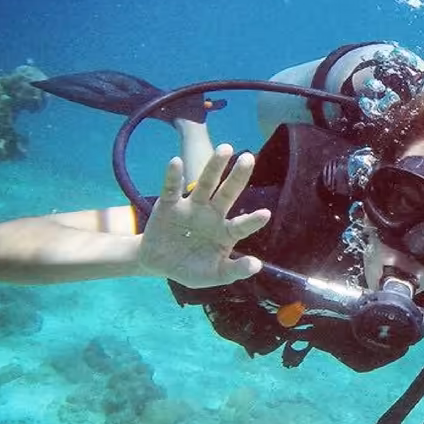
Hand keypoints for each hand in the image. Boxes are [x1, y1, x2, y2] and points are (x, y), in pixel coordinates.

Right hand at [138, 144, 269, 287]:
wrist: (157, 262)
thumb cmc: (191, 267)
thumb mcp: (213, 275)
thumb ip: (234, 271)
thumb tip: (256, 266)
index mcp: (225, 232)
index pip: (241, 225)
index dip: (252, 220)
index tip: (266, 214)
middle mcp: (212, 214)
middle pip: (228, 193)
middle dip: (238, 176)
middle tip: (249, 158)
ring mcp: (191, 207)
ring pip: (205, 183)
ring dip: (214, 166)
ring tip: (226, 149)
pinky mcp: (169, 204)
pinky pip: (171, 188)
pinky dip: (172, 176)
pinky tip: (175, 162)